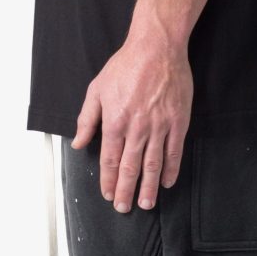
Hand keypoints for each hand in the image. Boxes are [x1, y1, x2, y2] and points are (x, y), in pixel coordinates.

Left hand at [71, 32, 192, 212]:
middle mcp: (136, 128)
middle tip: (123, 208)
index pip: (109, 160)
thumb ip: (87, 119)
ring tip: (146, 204)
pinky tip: (166, 183)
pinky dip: (170, 170)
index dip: (107, 180)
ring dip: (148, 188)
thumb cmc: (126, 66)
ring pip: (152, 165)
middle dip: (125, 191)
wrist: (157, 47)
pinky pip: (174, 152)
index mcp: (114, 122)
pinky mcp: (177, 122)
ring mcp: (159, 127)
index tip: (107, 195)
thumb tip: (78, 143)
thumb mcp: (97, 90)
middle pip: (129, 168)